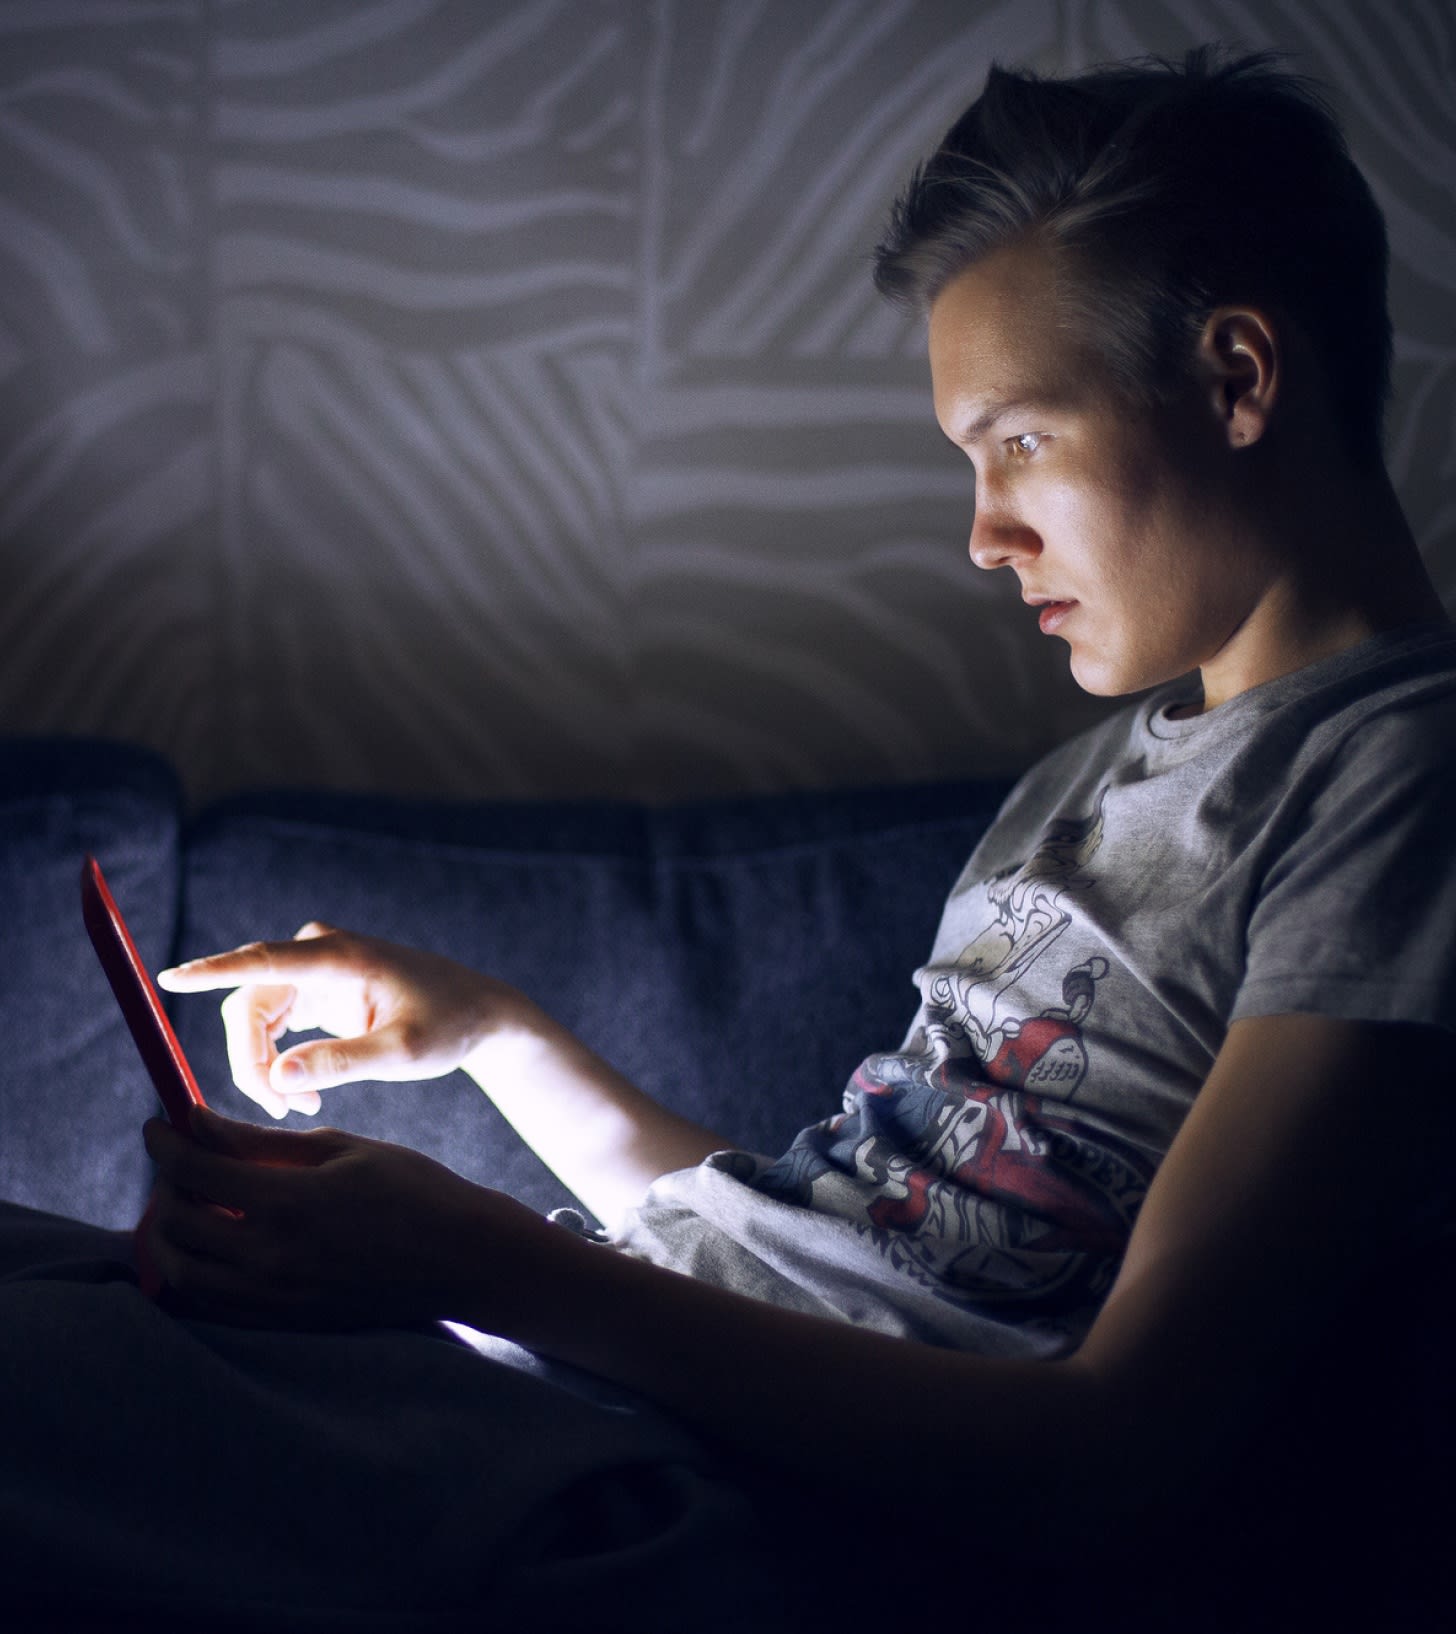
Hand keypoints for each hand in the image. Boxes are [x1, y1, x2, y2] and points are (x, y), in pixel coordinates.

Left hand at [142, 1106, 557, 1329]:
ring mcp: (275, 1297)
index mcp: (290, 1202)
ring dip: (172, 1233)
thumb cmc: (410, 1188)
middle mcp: (272, 1257)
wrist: (461, 1259)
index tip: (158, 1126)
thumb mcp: (341, 1150)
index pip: (195, 1171)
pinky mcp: (284, 1322)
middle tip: (181, 1164)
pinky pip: (210, 1303)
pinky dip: (195, 1272)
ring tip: (192, 1204)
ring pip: (183, 1271)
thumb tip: (197, 1123)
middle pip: (176, 1223)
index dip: (166, 1144)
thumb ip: (262, 1141)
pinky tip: (214, 1245)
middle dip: (166, 1186)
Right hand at [157, 924, 547, 1118]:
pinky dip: (277, 1063)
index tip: (170, 977)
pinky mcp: (315, 989)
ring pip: (254, 1020)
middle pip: (248, 1006)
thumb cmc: (448, 1026)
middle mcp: (319, 953)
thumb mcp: (403, 1053)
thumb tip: (278, 1077)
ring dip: (264, 1068)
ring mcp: (315, 969)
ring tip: (303, 1109)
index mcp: (341, 957)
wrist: (478, 1014)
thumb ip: (342, 1062)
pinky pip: (270, 1026)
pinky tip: (304, 1095)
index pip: (263, 960)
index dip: (214, 970)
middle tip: (283, 1112)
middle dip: (252, 1064)